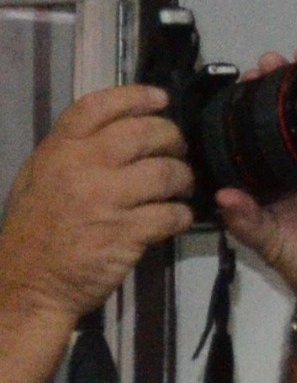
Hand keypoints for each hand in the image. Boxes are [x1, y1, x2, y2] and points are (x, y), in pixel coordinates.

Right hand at [0, 83, 194, 336]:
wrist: (28, 284)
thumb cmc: (35, 231)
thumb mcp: (38, 178)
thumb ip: (71, 151)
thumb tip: (116, 129)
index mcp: (57, 150)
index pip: (98, 107)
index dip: (135, 97)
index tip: (161, 100)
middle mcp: (81, 167)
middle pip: (146, 133)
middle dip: (172, 139)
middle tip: (178, 151)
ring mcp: (105, 200)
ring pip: (167, 172)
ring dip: (183, 179)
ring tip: (180, 188)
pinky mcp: (126, 233)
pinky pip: (172, 214)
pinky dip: (182, 215)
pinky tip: (176, 218)